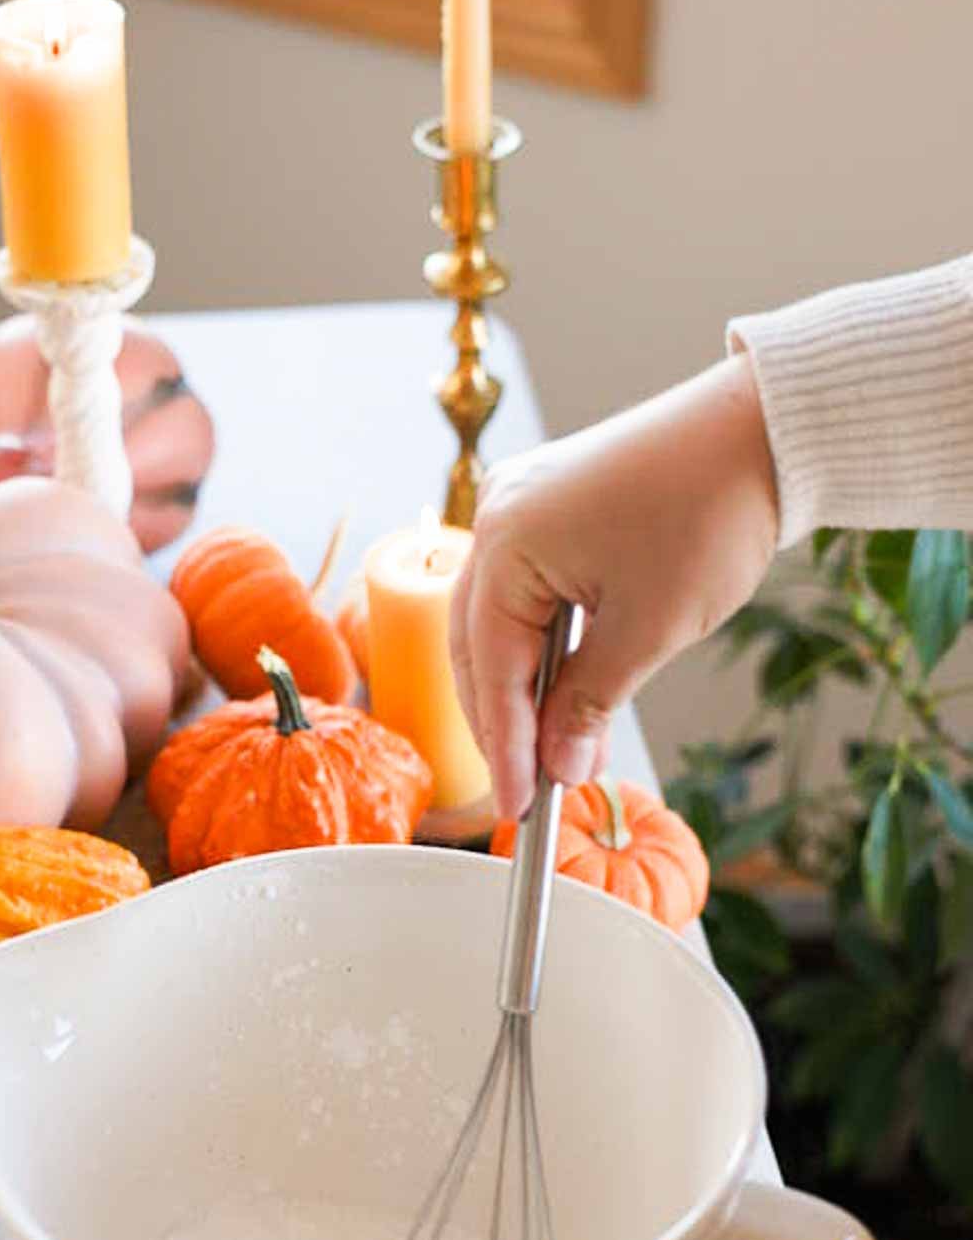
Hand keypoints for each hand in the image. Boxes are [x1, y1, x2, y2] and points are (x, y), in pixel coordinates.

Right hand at [450, 353, 778, 818]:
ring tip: (558, 749)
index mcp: (507, 542)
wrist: (763, 431)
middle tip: (532, 788)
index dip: (505, 747)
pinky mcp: (548, 504)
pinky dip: (540, 645)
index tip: (519, 808)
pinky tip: (566, 689)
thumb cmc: (712, 512)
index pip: (490, 667)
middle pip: (476, 645)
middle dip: (504, 721)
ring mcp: (520, 505)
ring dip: (523, 687)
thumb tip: (559, 765)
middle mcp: (497, 516)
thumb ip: (591, 704)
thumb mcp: (650, 630)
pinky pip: (523, 589)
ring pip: (496, 620)